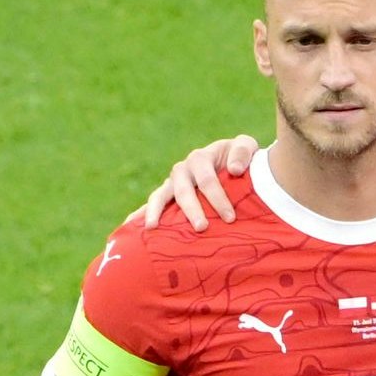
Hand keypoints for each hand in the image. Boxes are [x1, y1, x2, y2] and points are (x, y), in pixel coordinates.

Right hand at [136, 136, 261, 230]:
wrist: (234, 166)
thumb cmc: (242, 158)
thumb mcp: (246, 146)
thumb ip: (242, 152)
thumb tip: (233, 170)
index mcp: (200, 158)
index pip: (206, 179)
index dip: (217, 198)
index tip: (230, 218)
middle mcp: (183, 170)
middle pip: (183, 191)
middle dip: (192, 210)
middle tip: (201, 228)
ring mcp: (172, 183)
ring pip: (160, 196)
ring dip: (156, 212)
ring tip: (152, 228)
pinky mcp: (168, 195)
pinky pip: (153, 205)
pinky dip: (140, 214)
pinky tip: (130, 227)